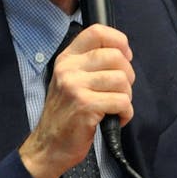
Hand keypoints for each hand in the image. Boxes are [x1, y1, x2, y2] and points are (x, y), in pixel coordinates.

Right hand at [18, 24, 134, 177]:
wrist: (48, 146)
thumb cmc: (66, 115)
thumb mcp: (70, 81)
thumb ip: (90, 64)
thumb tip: (123, 53)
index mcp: (67, 59)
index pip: (97, 32)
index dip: (119, 41)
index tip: (125, 57)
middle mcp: (69, 69)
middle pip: (116, 56)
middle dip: (128, 76)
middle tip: (120, 91)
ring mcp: (76, 87)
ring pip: (122, 80)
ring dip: (126, 97)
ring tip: (114, 107)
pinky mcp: (85, 106)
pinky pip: (122, 102)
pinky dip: (125, 113)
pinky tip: (115, 119)